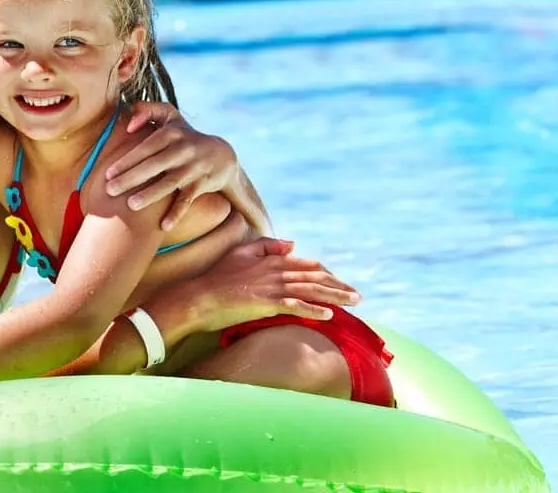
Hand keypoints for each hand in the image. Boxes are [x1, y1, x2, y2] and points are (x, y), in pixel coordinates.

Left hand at [106, 102, 235, 230]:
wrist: (222, 156)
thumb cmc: (185, 136)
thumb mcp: (170, 117)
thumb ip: (146, 110)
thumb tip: (128, 123)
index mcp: (172, 133)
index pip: (146, 147)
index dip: (127, 159)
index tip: (108, 173)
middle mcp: (183, 149)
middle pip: (154, 165)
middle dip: (131, 178)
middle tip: (110, 190)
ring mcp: (193, 168)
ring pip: (169, 183)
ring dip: (150, 195)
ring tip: (130, 204)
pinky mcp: (202, 185)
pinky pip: (187, 200)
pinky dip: (176, 213)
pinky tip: (163, 226)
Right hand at [192, 237, 360, 330]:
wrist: (199, 296)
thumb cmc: (217, 276)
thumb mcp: (242, 252)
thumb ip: (267, 246)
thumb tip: (292, 243)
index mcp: (272, 260)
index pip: (307, 264)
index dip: (327, 273)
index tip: (340, 282)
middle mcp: (276, 271)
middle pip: (316, 277)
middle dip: (339, 286)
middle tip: (358, 296)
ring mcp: (272, 287)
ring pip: (311, 290)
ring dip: (336, 297)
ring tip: (354, 303)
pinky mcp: (267, 303)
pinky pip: (296, 306)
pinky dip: (314, 310)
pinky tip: (329, 315)